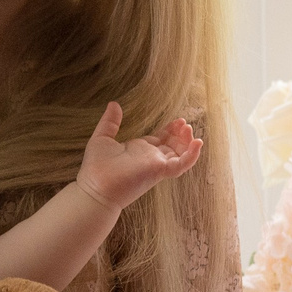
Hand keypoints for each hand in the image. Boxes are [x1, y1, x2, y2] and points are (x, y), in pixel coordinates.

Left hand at [76, 103, 202, 208]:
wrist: (95, 187)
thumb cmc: (96, 167)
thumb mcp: (103, 138)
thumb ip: (111, 121)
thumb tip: (114, 104)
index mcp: (139, 151)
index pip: (160, 140)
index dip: (170, 130)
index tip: (177, 120)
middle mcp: (150, 158)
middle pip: (173, 146)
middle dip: (181, 135)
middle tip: (185, 123)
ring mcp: (157, 165)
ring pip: (180, 155)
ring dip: (187, 143)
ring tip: (189, 129)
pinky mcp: (160, 171)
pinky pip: (181, 165)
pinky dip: (191, 156)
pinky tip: (197, 143)